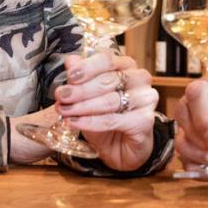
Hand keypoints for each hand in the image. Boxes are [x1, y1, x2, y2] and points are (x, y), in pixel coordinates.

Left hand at [54, 51, 159, 171]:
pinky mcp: (146, 120)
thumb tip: (70, 61)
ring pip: (111, 100)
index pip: (107, 59)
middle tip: (61, 97)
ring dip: (83, 106)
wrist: (121, 147)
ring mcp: (146, 99)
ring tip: (65, 111)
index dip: (87, 67)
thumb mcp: (88, 97)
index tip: (69, 76)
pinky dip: (91, 122)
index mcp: (127, 66)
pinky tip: (75, 123)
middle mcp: (140, 79)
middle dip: (80, 90)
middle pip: (108, 80)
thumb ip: (80, 79)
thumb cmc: (106, 117)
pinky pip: (113, 120)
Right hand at [173, 71, 207, 183]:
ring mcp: (201, 131)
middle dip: (204, 138)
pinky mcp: (200, 154)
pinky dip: (205, 169)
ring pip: (182, 141)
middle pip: (182, 114)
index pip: (196, 91)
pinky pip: (187, 162)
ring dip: (206, 156)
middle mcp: (207, 106)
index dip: (204, 115)